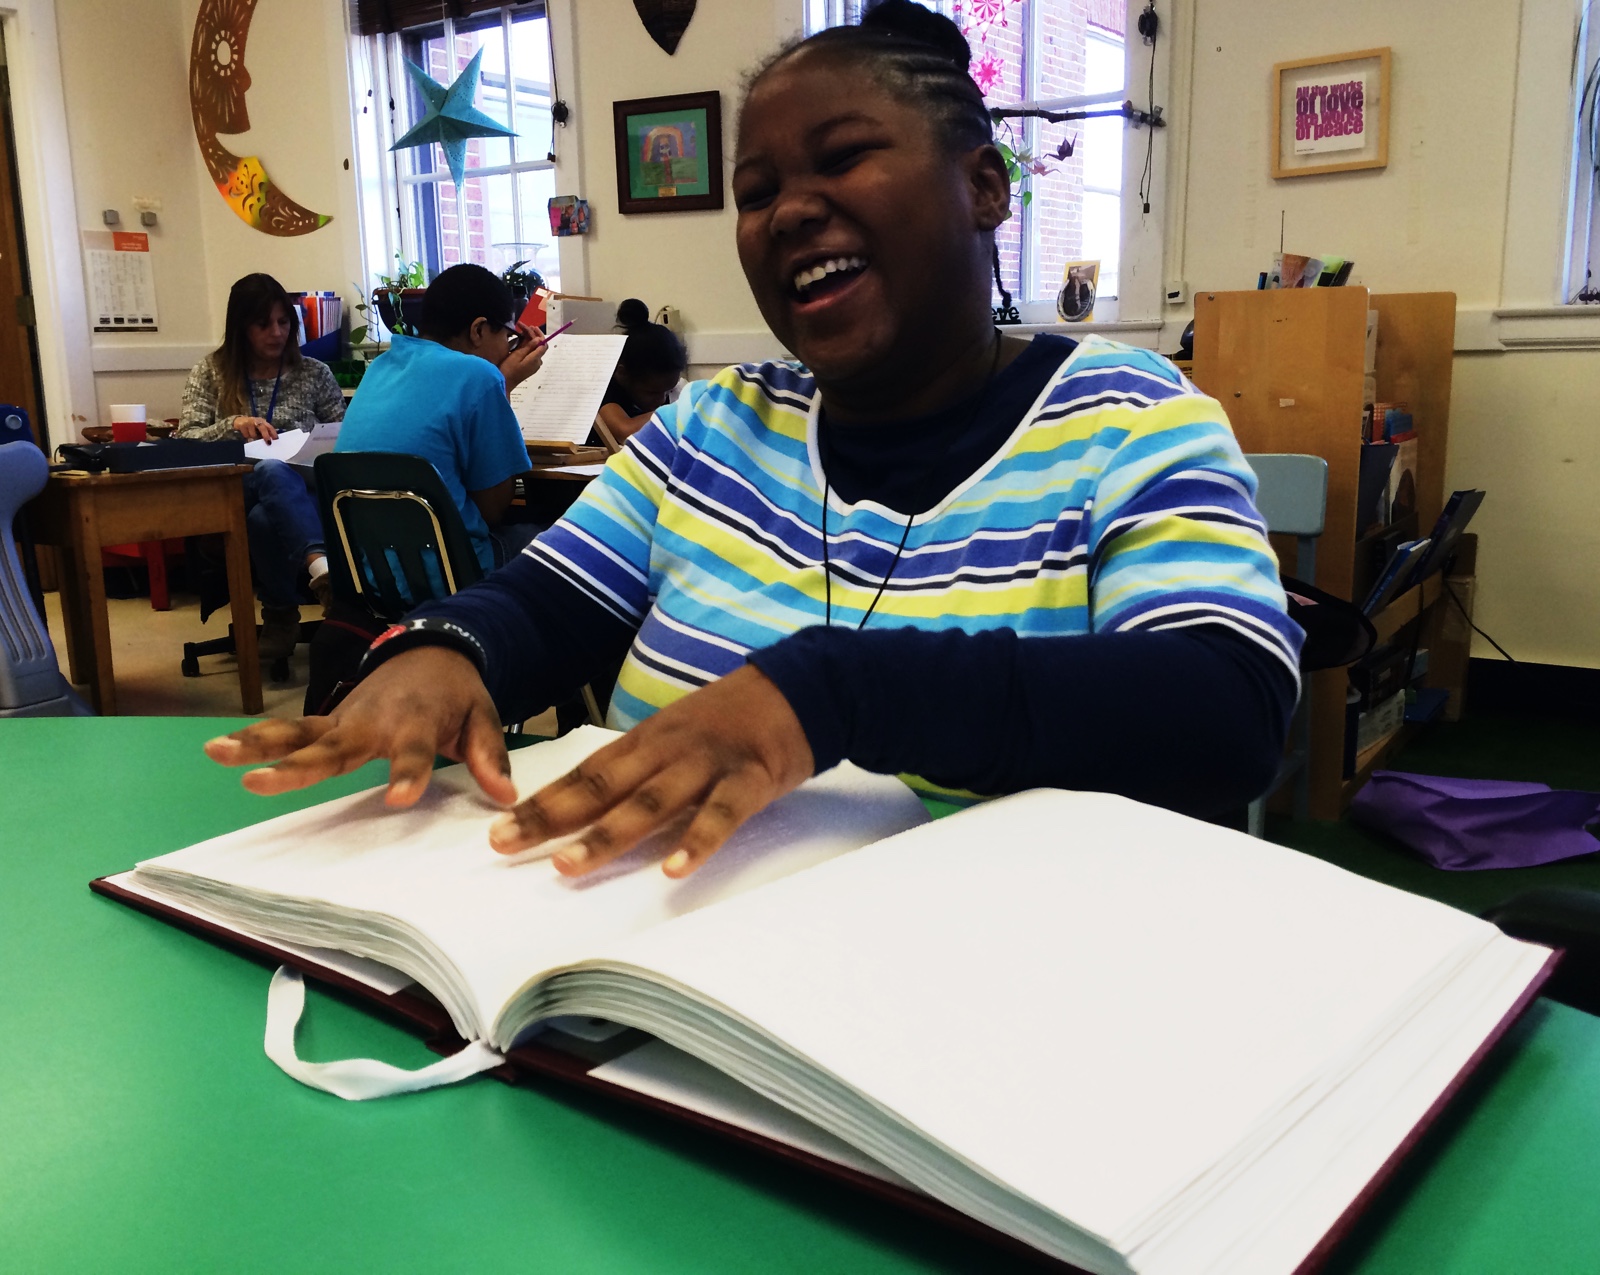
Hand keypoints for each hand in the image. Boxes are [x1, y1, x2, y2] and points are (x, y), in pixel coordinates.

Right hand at [202, 646, 515, 807]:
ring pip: (297, 734)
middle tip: (262, 782)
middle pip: (335, 748)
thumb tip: (506, 797)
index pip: (413, 752)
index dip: (407, 773)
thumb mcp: (484, 717)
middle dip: (301, 766)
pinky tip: (218, 750)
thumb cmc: (457, 695)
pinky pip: (290, 731)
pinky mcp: (329, 721)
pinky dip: (255, 738)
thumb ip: (490, 756)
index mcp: (417, 723)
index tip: (398, 797)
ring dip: (257, 745)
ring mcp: (344, 720)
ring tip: (217, 754)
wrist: (433, 652)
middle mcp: (372, 721)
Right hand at [233, 416, 278, 441]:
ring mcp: (249, 422)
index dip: (273, 433)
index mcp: (262, 421)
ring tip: (251, 436)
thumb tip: (269, 441)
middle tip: (268, 443)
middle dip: (266, 436)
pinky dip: (246, 437)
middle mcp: (256, 421)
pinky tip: (246, 433)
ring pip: (253, 434)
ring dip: (253, 438)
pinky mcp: (242, 425)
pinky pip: (246, 435)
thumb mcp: (258, 428)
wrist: (238, 421)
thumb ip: (264, 433)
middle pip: (263, 428)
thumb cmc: (251, 426)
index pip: (269, 426)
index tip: (276, 439)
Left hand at [488, 665, 814, 878]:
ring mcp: (708, 764)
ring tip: (570, 866)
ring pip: (651, 803)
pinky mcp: (750, 780)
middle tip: (505, 845)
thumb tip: (596, 802)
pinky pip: (721, 814)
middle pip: (602, 788)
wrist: (803, 687)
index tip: (500, 828)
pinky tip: (673, 869)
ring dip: (608, 835)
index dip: (542, 802)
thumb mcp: (679, 732)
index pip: (585, 774)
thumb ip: (643, 766)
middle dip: (551, 819)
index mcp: (648, 740)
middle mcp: (668, 750)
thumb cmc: (737, 718)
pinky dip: (697, 841)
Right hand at [499, 324, 545, 392]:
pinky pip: (531, 353)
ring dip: (529, 339)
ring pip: (535, 349)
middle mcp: (537, 362)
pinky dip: (527, 345)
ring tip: (521, 330)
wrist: (504, 382)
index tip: (532, 327)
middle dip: (533, 334)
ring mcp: (533, 365)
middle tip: (523, 326)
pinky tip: (521, 340)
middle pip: (539, 346)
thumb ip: (528, 347)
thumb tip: (538, 339)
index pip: (542, 344)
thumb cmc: (508, 369)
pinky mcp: (529, 366)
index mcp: (535, 359)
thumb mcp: (517, 355)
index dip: (539, 334)